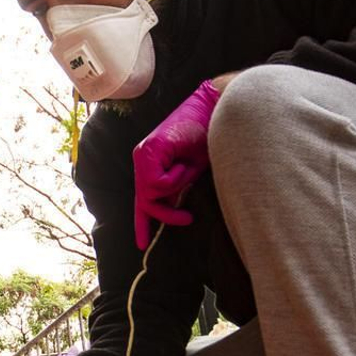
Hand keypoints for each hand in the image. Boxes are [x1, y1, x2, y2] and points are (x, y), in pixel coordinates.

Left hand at [132, 79, 221, 248]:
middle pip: (145, 201)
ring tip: (189, 171)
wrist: (213, 112)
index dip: (142, 223)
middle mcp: (142, 159)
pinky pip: (159, 182)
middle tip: (187, 218)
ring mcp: (143, 155)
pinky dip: (176, 178)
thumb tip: (171, 209)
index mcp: (149, 164)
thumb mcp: (190, 172)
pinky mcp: (149, 151)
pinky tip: (185, 163)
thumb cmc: (207, 138)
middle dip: (165, 214)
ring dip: (177, 188)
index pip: (142, 199)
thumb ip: (177, 189)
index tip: (141, 244)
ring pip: (152, 193)